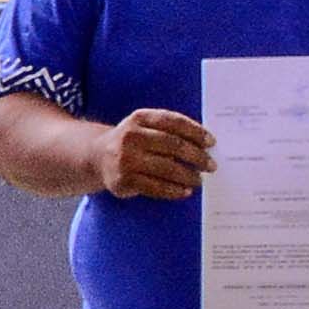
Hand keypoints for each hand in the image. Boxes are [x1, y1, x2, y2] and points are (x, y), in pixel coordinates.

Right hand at [97, 109, 215, 200]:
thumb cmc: (132, 141)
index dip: (196, 132)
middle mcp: (131, 136)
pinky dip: (174, 190)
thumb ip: (168, 128)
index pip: (174, 122)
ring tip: (199, 180)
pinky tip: (184, 191)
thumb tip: (204, 144)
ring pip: (167, 168)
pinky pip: (156, 187)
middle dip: (197, 156)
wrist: (97, 156)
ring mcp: (126, 159)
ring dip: (188, 175)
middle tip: (210, 165)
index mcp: (140, 118)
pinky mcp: (124, 180)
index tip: (211, 142)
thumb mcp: (144, 126)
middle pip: (173, 145)